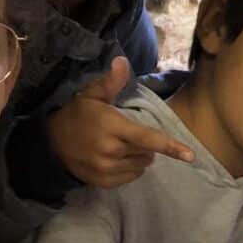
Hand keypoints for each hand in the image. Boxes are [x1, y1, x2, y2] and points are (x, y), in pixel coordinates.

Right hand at [45, 57, 194, 187]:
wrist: (52, 143)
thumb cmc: (78, 115)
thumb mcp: (92, 95)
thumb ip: (111, 82)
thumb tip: (122, 60)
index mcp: (112, 126)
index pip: (146, 138)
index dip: (170, 146)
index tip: (190, 155)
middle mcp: (110, 150)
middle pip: (148, 152)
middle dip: (144, 144)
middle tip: (124, 134)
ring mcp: (106, 169)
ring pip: (141, 166)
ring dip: (138, 157)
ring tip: (118, 146)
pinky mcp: (104, 182)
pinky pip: (131, 177)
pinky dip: (129, 169)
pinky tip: (114, 158)